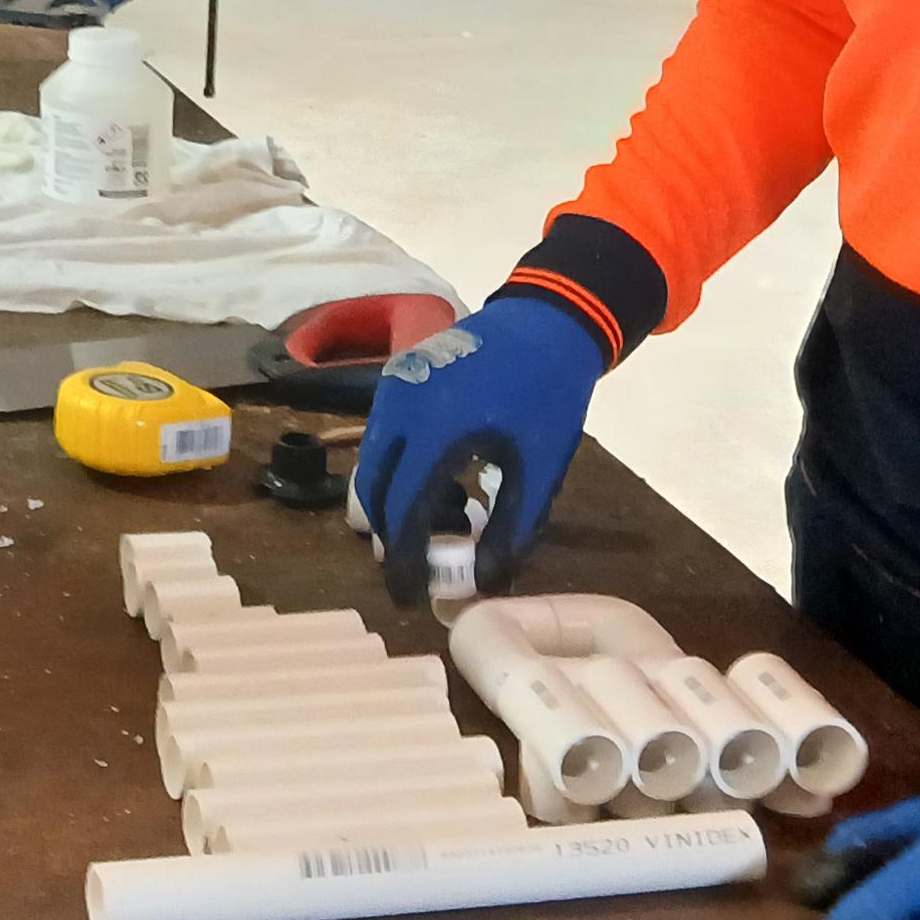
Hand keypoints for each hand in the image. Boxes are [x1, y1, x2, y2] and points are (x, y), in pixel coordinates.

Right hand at [349, 287, 605, 606]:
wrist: (546, 322)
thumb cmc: (548, 397)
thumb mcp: (540, 468)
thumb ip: (511, 529)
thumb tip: (485, 583)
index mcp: (435, 431)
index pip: (402, 511)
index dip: (403, 561)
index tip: (409, 596)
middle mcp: (399, 409)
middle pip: (373, 490)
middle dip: (388, 536)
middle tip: (411, 569)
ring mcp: (393, 389)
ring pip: (371, 463)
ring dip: (390, 503)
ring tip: (431, 527)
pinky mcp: (397, 379)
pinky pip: (382, 437)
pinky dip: (396, 470)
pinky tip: (438, 483)